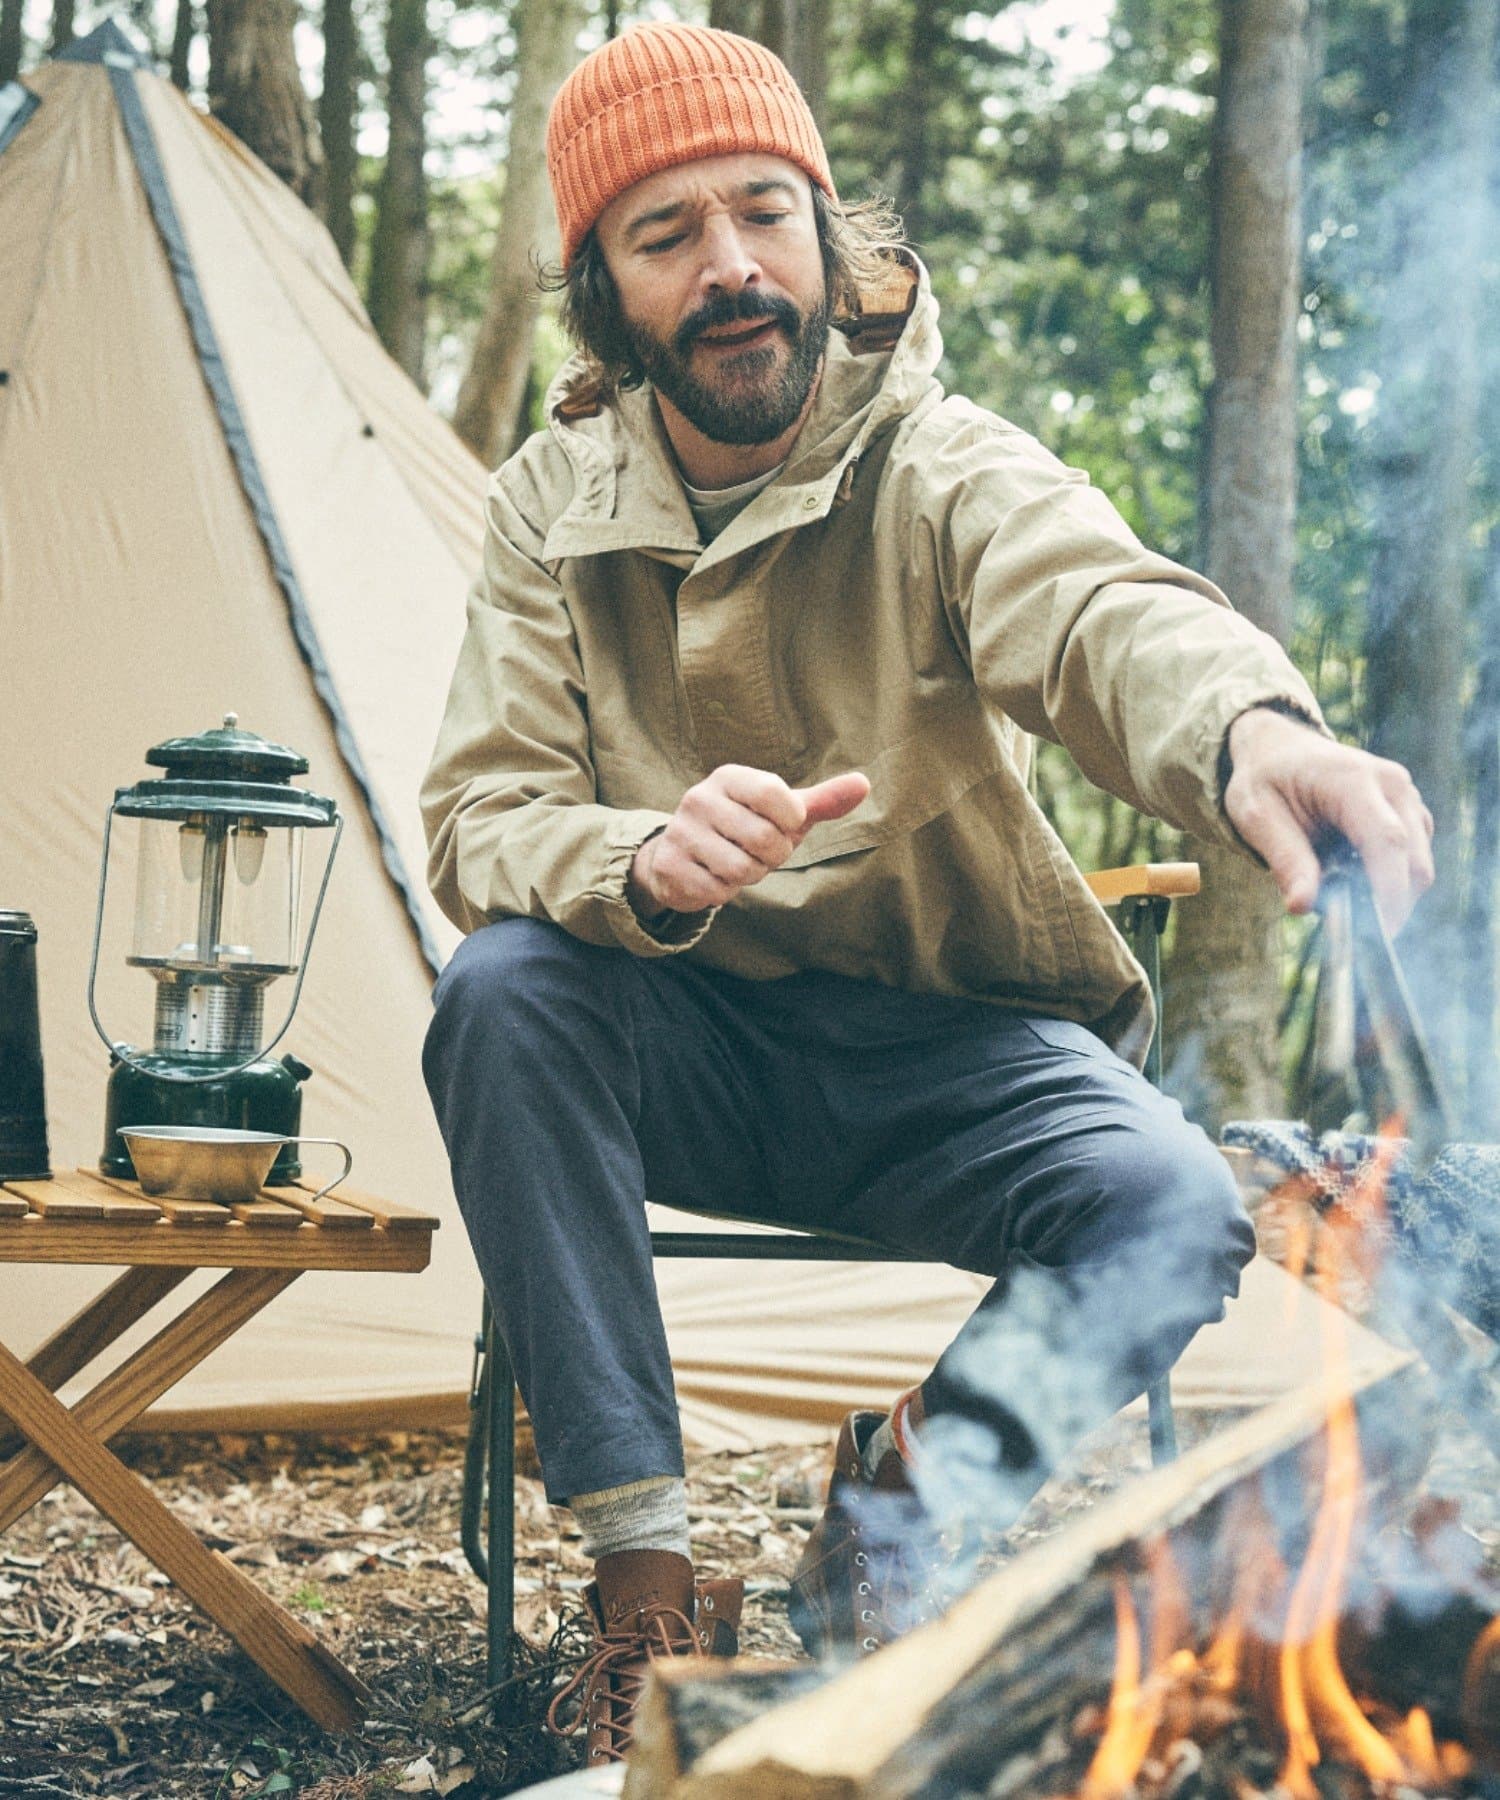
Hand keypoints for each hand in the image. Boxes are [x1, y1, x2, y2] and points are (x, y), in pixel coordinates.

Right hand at [629, 764, 871, 916]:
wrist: (682, 856)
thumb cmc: (744, 827)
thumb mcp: (783, 812)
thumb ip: (822, 800)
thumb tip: (864, 784)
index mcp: (729, 778)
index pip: (773, 793)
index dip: (790, 820)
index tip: (784, 824)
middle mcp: (699, 798)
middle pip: (764, 839)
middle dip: (772, 856)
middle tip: (758, 852)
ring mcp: (680, 832)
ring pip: (742, 869)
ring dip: (750, 875)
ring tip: (737, 863)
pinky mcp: (670, 866)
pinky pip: (718, 890)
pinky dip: (725, 892)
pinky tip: (714, 877)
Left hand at [1224, 707, 1433, 931]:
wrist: (1278, 749)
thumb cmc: (1265, 780)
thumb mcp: (1257, 816)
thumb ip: (1284, 859)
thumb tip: (1303, 905)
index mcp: (1354, 779)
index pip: (1387, 840)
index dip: (1389, 890)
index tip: (1379, 932)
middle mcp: (1392, 785)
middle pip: (1413, 858)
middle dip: (1391, 904)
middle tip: (1351, 933)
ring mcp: (1407, 799)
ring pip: (1418, 865)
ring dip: (1388, 894)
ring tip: (1339, 896)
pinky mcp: (1410, 815)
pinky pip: (1412, 860)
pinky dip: (1389, 882)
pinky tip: (1350, 881)